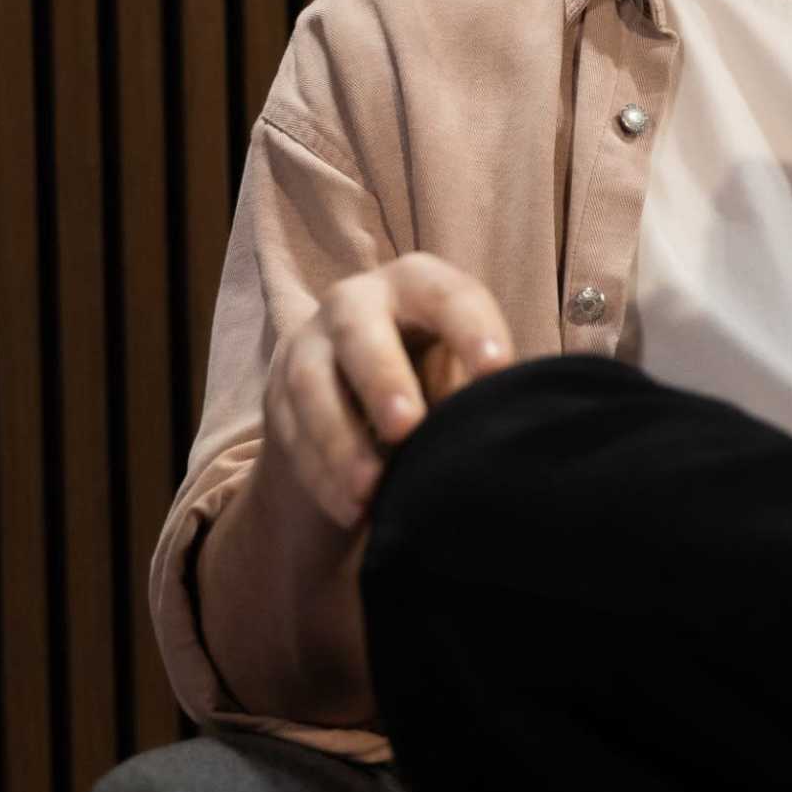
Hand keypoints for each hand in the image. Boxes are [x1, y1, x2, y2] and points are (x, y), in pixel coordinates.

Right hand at [261, 252, 517, 530]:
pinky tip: (349, 508)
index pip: (447, 295)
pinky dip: (320, 474)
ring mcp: (307, 346)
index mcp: (417, 283)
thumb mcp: (461, 365)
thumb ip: (483, 383)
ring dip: (340, 442)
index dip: (472, 328)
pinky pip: (291, 433)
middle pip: (360, 332)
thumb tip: (514, 422)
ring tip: (371, 490)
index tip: (498, 370)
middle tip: (408, 429)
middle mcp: (355, 302)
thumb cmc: (437, 372)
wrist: (360, 392)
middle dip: (383, 379)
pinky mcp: (277, 394)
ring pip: (312, 387)